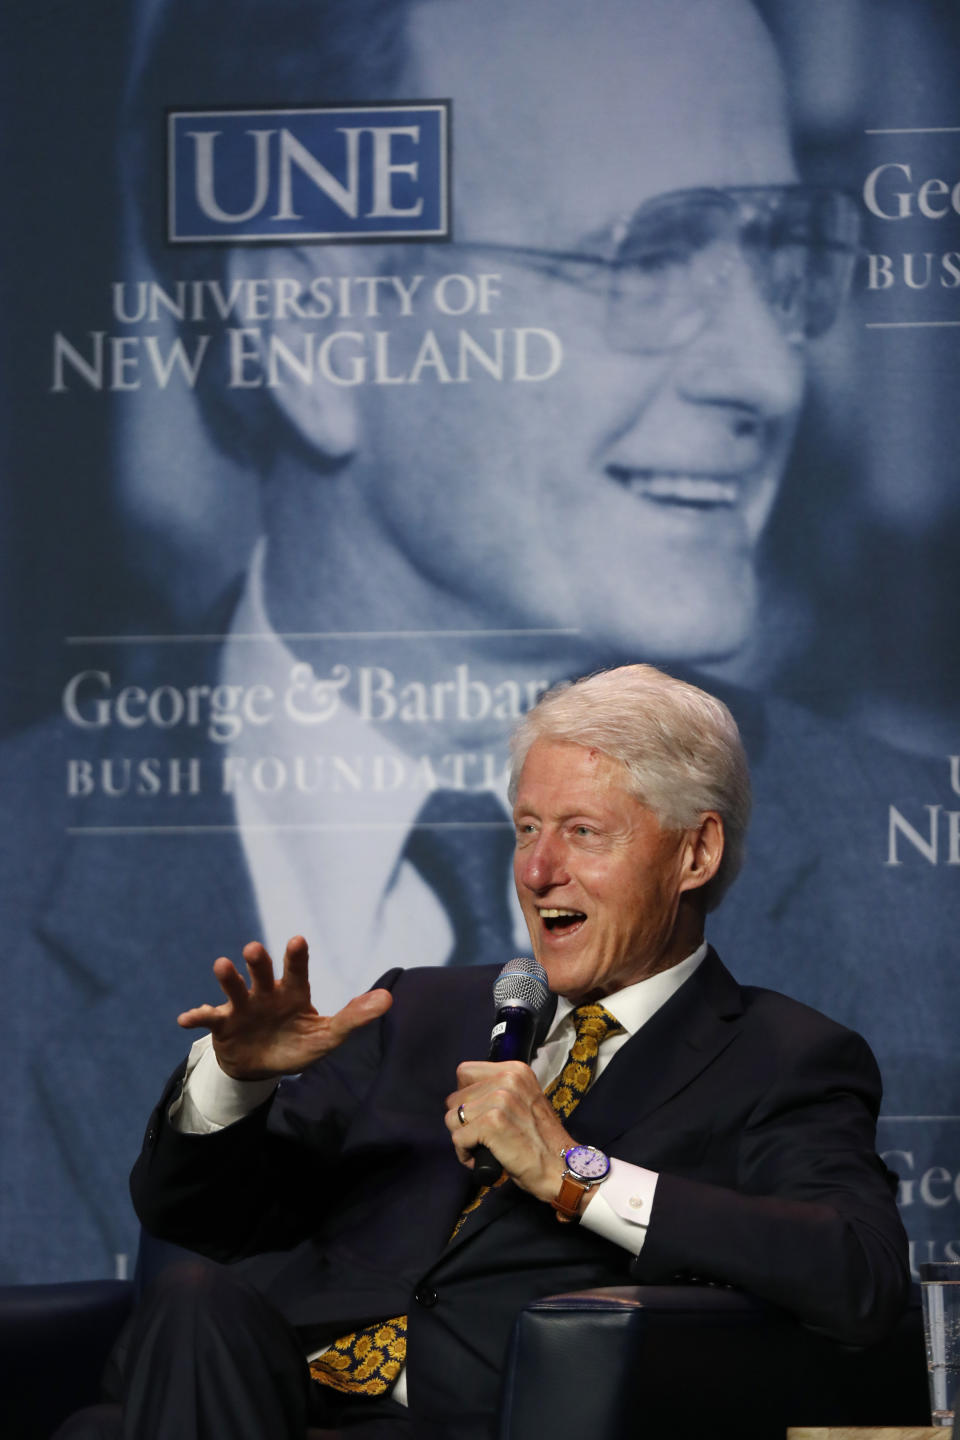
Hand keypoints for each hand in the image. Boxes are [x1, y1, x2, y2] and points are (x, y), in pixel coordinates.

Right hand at [177, 935, 392, 1080]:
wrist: (262, 1068)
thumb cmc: (297, 1045)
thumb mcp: (327, 1036)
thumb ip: (354, 1017)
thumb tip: (389, 998)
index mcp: (293, 992)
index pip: (296, 971)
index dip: (296, 957)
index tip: (297, 941)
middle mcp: (266, 993)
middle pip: (261, 972)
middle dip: (257, 961)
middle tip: (254, 949)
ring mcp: (242, 1007)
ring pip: (233, 988)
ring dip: (227, 978)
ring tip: (221, 965)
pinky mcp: (223, 1025)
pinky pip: (208, 1018)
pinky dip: (196, 1015)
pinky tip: (186, 1018)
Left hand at [444, 1060, 573, 1204]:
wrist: (562, 1167)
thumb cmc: (540, 1140)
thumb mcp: (524, 1100)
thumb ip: (498, 1091)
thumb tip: (462, 1098)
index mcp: (515, 1070)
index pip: (465, 1072)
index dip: (466, 1096)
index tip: (479, 1114)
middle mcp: (508, 1078)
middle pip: (455, 1097)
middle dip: (463, 1120)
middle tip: (483, 1137)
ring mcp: (501, 1099)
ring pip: (453, 1118)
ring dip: (463, 1138)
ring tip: (483, 1147)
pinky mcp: (493, 1122)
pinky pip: (458, 1138)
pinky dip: (465, 1154)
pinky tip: (483, 1159)